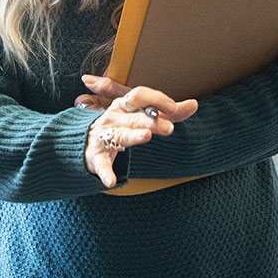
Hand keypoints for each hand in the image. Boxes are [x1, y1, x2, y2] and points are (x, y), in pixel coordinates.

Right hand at [78, 76, 197, 187]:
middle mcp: (113, 117)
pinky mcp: (96, 156)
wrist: (83, 141)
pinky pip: (101, 164)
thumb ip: (168, 111)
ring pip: (120, 135)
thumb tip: (194, 104)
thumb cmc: (119, 125)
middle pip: (134, 116)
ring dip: (132, 136)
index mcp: (124, 105)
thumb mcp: (141, 115)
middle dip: (151, 120)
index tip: (173, 107)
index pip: (139, 95)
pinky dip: (105, 173)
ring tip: (146, 136)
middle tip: (170, 128)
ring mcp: (103, 136)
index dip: (156, 100)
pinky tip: (111, 182)